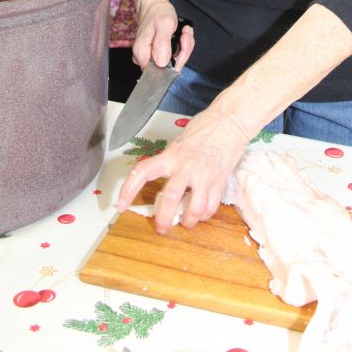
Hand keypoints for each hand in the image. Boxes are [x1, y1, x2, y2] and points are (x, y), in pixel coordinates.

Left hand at [116, 103, 249, 233]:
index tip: (121, 205)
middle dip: (163, 219)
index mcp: (171, 156)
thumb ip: (169, 162)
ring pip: (193, 208)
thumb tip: (158, 180)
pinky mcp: (219, 182)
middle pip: (170, 199)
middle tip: (161, 228)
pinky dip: (204, 215)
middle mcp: (186, 167)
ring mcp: (204, 175)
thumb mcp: (178, 143)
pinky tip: (201, 213)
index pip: (143, 172)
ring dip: (187, 221)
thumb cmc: (203, 129)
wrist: (229, 122)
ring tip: (185, 222)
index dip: (128, 190)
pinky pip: (210, 207)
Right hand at [132, 0, 193, 69]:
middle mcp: (144, 58)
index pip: (162, 72)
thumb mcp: (164, 24)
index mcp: (142, 54)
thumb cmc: (157, 12)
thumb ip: (162, 43)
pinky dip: (181, 45)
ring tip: (184, 31)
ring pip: (174, 61)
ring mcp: (151, 56)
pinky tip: (182, 34)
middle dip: (183, 51)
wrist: (154, 5)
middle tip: (185, 34)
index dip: (176, 61)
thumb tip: (161, 62)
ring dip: (184, 47)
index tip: (182, 42)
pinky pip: (173, 56)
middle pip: (170, 67)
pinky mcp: (157, 53)